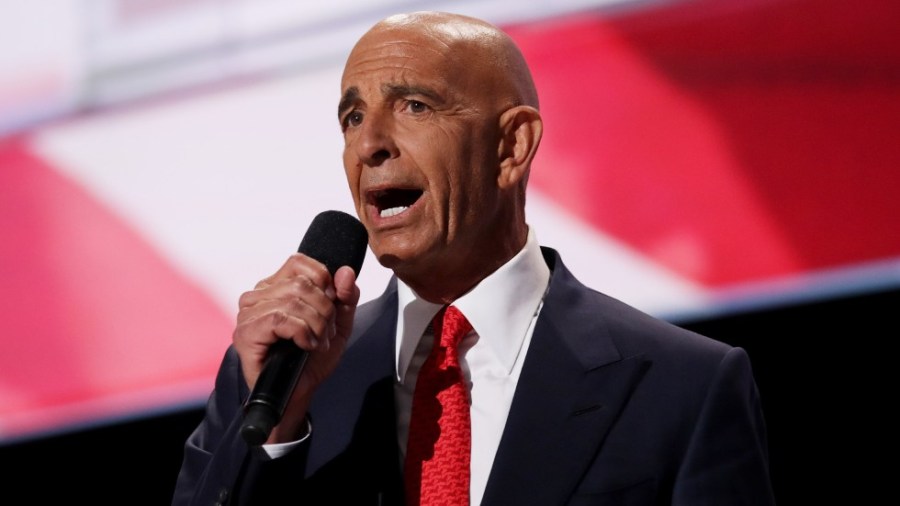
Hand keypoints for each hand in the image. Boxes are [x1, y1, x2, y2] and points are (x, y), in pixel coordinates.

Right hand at [233, 253, 359, 441]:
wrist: (298, 394)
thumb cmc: (311, 359)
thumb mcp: (337, 324)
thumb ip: (345, 297)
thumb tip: (345, 272)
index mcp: (275, 287)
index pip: (299, 262)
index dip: (323, 280)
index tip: (332, 305)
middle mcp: (257, 296)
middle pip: (301, 284)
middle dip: (325, 310)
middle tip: (326, 333)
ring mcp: (248, 314)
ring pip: (293, 300)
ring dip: (316, 325)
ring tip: (317, 342)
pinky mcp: (246, 333)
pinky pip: (280, 318)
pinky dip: (302, 332)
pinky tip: (306, 346)